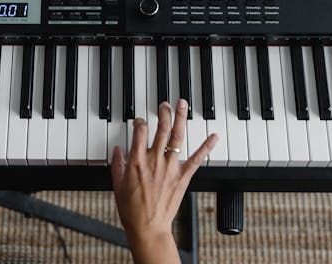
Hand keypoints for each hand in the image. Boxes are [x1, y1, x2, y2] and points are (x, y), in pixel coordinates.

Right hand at [111, 99, 217, 263]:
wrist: (148, 227)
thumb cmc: (131, 209)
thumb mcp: (117, 184)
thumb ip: (117, 164)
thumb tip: (116, 150)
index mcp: (136, 160)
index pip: (140, 131)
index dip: (140, 121)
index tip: (140, 120)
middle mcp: (154, 160)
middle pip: (161, 128)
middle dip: (163, 112)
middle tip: (165, 104)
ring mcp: (170, 167)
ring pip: (177, 137)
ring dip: (180, 118)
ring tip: (183, 105)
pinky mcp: (183, 177)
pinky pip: (196, 159)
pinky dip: (206, 147)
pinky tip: (214, 137)